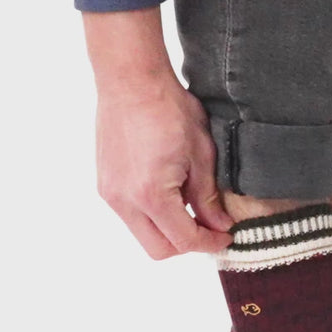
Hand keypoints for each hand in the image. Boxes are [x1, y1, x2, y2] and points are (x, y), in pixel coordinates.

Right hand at [95, 74, 232, 259]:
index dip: (210, 243)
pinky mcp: (105, 185)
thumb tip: (219, 225)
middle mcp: (125, 200)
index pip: (184, 240)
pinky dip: (153, 216)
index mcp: (151, 194)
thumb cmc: (169, 109)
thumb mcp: (202, 155)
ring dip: (168, 231)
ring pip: (143, 235)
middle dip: (187, 245)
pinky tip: (170, 195)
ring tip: (190, 209)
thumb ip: (208, 197)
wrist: (131, 80)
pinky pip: (131, 216)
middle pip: (159, 250)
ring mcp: (110, 193)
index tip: (226, 236)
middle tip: (209, 229)